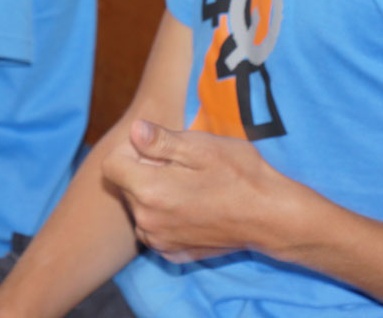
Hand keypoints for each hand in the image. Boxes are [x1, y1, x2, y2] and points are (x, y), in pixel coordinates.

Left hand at [101, 120, 298, 263]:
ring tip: (187, 186)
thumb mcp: (201, 146)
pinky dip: (164, 216)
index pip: (110, 165)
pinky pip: (154, 229)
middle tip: (179, 165)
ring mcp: (160, 240)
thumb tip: (133, 129)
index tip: (157, 148)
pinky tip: (190, 207)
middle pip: (124, 186)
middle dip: (142, 170)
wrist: (272, 217)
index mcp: (149, 191)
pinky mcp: (173, 253)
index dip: (130, 150)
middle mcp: (147, 220)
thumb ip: (160, 141)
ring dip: (152, 194)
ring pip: (138, 208)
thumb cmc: (240, 175)